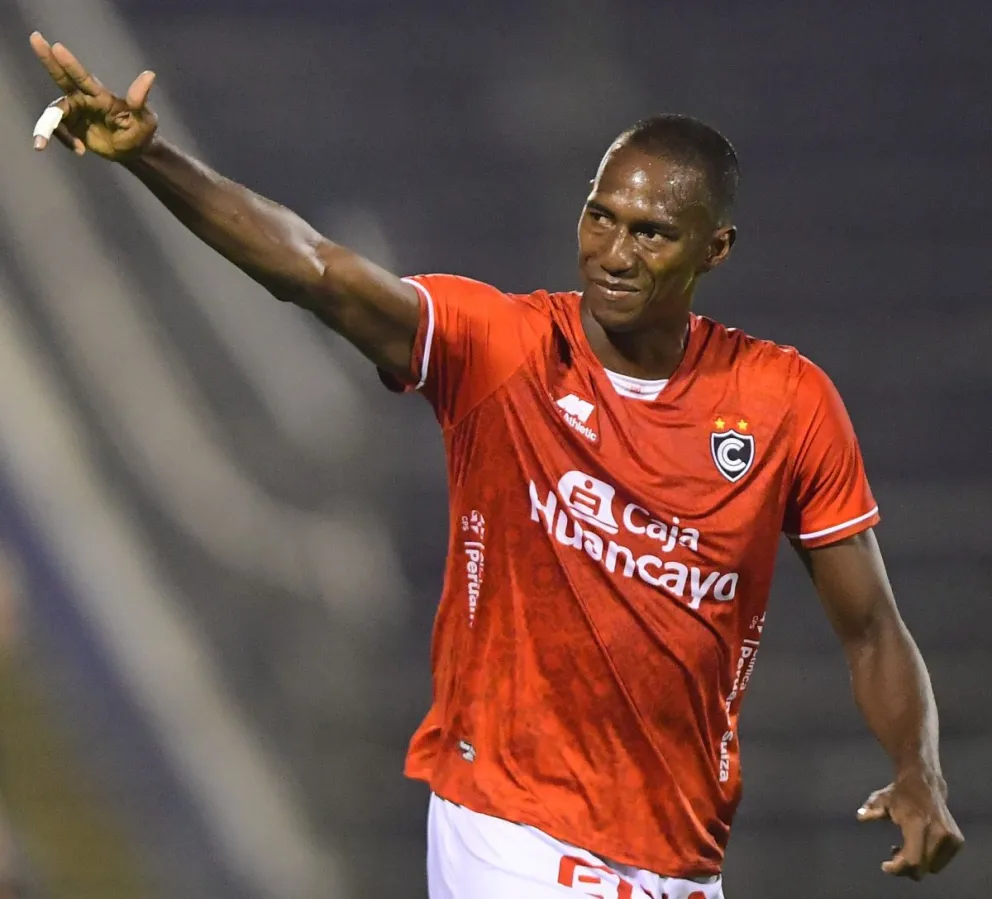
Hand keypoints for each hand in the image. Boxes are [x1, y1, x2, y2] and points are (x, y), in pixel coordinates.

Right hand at [29, 31, 157, 160]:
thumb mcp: (145, 119)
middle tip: (35, 38)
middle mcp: (84, 99)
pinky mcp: (71, 128)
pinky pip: (59, 131)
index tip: (57, 47)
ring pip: (54, 114)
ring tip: (40, 144)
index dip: (69, 63)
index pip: (83, 77)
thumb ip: (140, 100)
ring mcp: (75, 113)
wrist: (133, 152)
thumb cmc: (141, 132)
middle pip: (61, 78)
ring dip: (47, 127)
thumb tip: (150, 75)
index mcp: (100, 95)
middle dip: (48, 60)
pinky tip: (80, 150)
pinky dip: (65, 141)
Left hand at [857, 770, 963, 879]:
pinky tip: (917, 846)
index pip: (912, 859)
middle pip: (921, 868)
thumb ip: (871, 810)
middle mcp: (938, 832)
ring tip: (903, 847)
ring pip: (931, 868)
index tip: (885, 866)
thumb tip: (860, 816)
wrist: (925, 783)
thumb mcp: (880, 799)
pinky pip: (940, 862)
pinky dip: (928, 860)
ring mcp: (950, 838)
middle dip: (905, 867)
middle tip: (892, 853)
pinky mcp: (957, 841)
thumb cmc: (899, 793)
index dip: (898, 868)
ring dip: (917, 864)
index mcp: (917, 823)